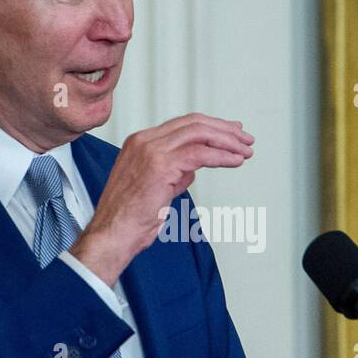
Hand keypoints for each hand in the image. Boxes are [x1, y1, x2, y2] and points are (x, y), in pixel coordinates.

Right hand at [69, 113, 253, 284]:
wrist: (112, 234)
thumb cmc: (130, 218)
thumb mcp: (155, 188)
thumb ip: (174, 173)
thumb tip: (193, 168)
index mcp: (140, 142)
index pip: (183, 124)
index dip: (211, 126)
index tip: (232, 132)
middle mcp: (144, 141)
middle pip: (194, 123)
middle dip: (224, 130)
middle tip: (245, 139)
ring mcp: (150, 150)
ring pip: (199, 134)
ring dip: (228, 141)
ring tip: (245, 150)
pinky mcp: (160, 166)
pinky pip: (200, 154)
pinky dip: (222, 156)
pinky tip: (235, 161)